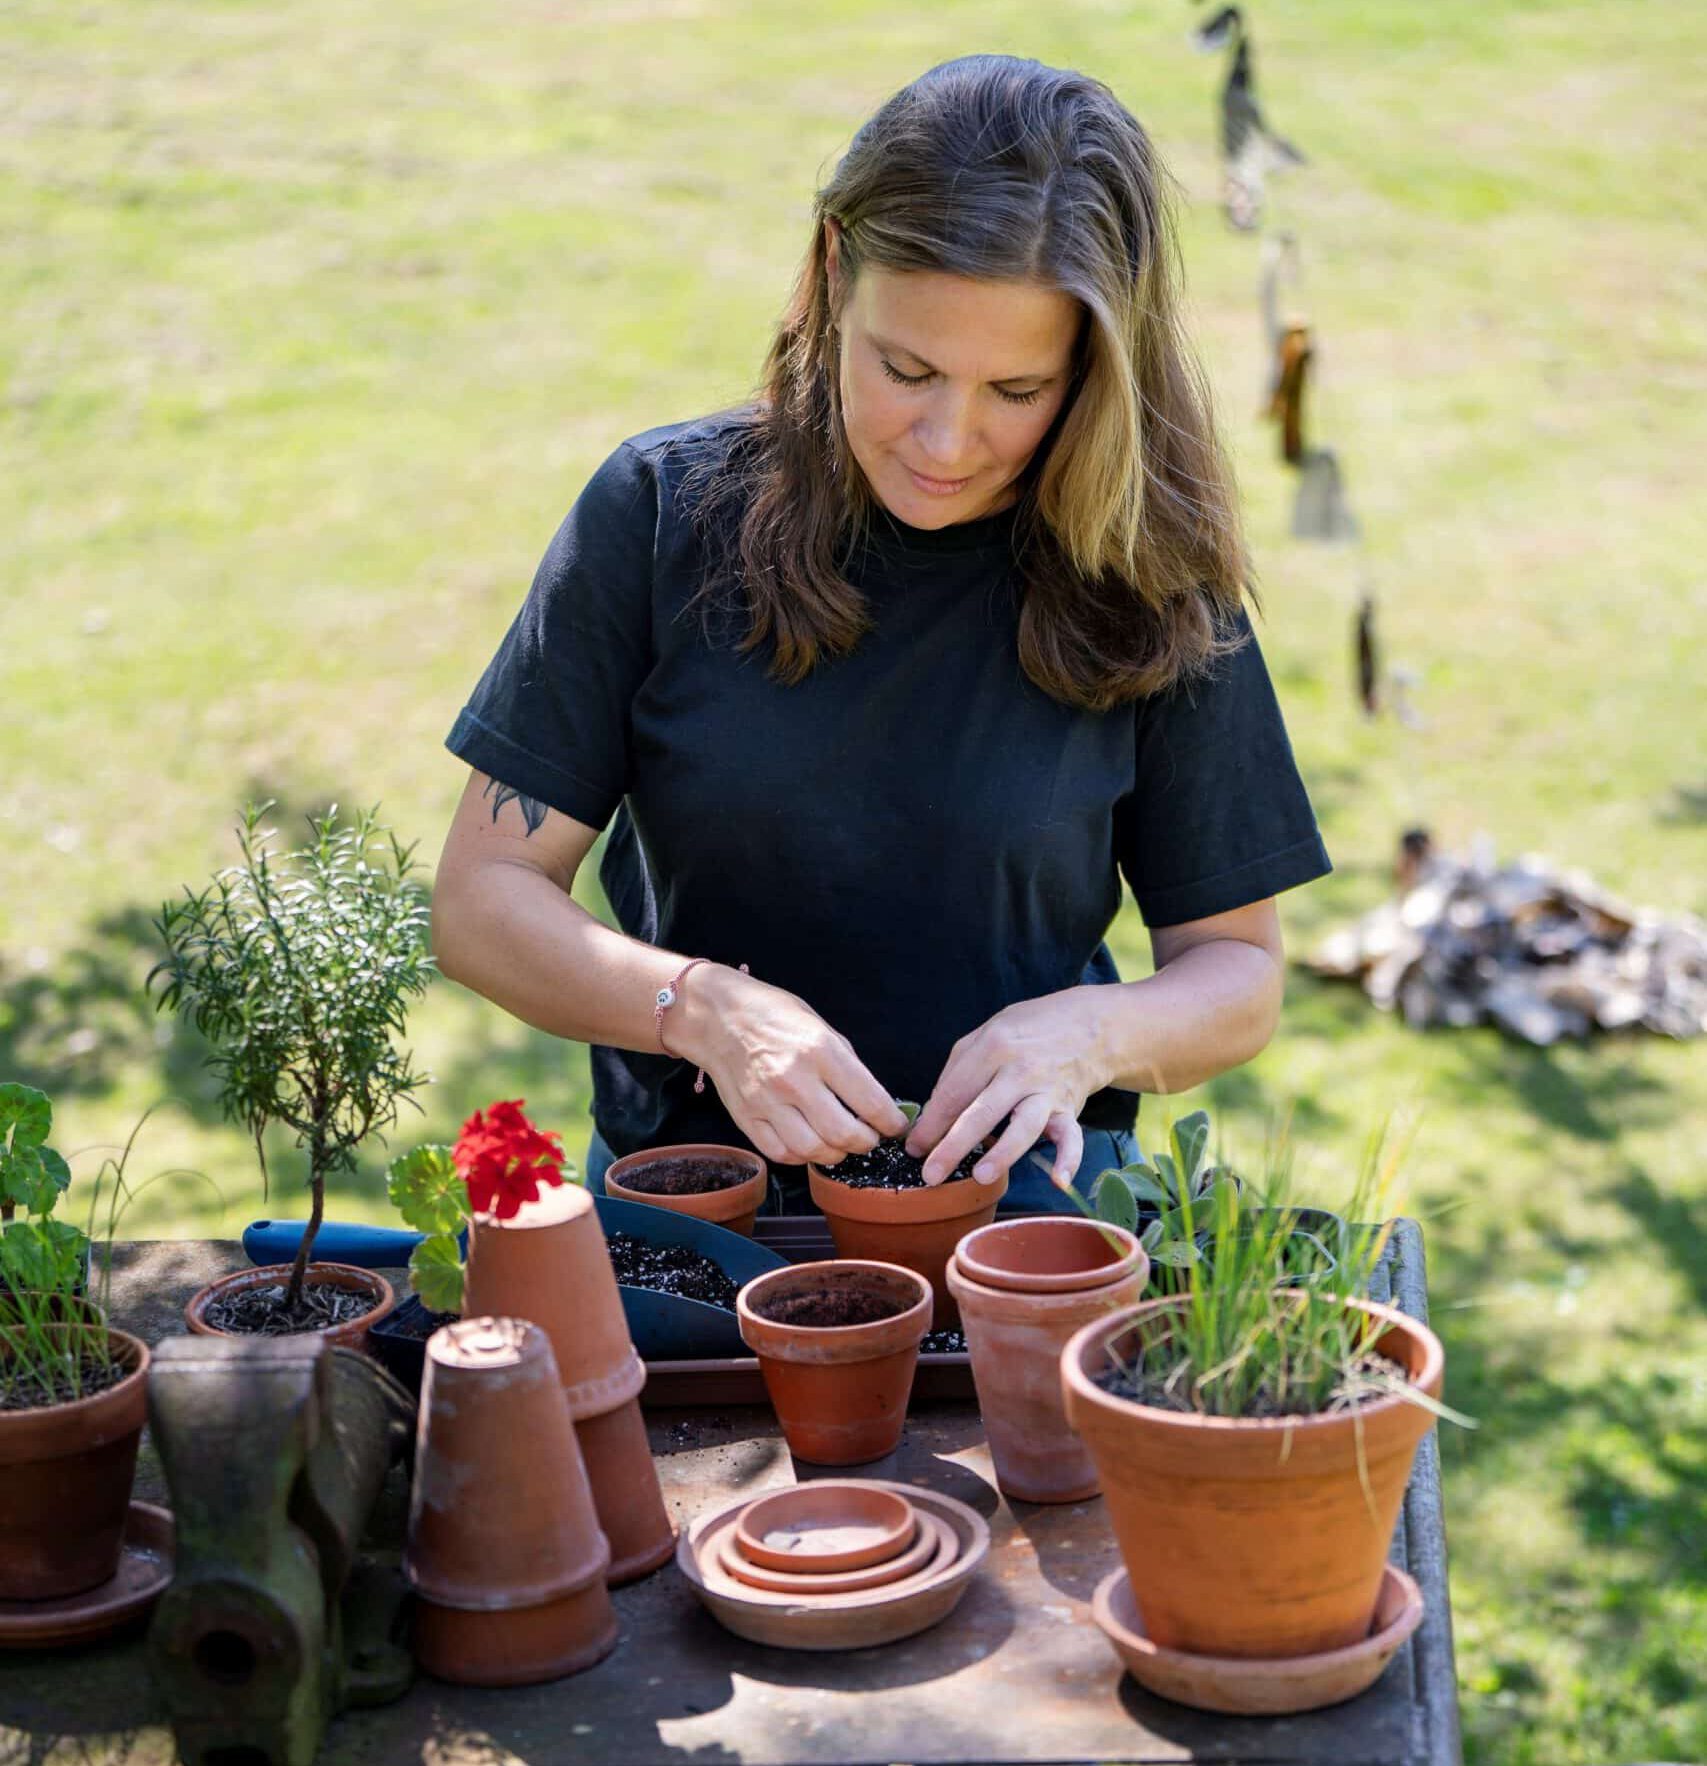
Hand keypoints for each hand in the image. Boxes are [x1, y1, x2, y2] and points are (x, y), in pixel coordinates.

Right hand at [674, 965, 908, 1165]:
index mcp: (820, 1051)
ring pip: (813, 1150)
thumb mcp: (823, 1028)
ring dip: (836, 1154)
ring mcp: (767, 1101)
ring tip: (842, 1144)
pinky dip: (802, 1156)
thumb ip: (848, 1066)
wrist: (720, 1018)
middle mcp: (794, 1079)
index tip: (895, 1126)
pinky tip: (810, 1144)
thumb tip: (875, 1103)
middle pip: (843, 1134)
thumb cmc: (776, 1017)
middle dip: (867, 1143)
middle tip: (870, 1138)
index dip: (891, 1122)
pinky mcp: (747, 1117)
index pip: (870, 1101)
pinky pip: (781, 1153)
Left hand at [905, 990, 1109, 1187]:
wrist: (1088, 1025)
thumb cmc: (1027, 1032)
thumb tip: (934, 1114)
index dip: (931, 1123)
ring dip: (1003, 1153)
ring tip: (980, 1176)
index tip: (914, 1148)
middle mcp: (1020, 1070)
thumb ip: (958, 1070)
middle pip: (982, 1111)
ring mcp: (1048, 1090)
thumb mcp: (987, 1033)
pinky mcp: (1070, 1108)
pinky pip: (1072, 1137)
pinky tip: (1059, 1181)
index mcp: (993, 1047)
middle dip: (953, 1145)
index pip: (954, 1092)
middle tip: (930, 1174)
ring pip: (1024, 1126)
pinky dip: (1069, 1160)